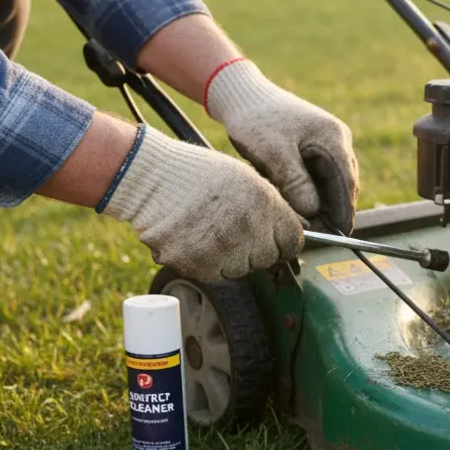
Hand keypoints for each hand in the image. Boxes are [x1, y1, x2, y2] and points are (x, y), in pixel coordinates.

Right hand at [101, 126, 303, 280]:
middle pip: (267, 259)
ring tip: (209, 230)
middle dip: (255, 248)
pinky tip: (194, 238)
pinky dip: (206, 262)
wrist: (149, 178)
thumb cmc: (198, 175)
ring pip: (240, 270)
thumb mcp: (246, 179)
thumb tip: (300, 230)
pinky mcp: (197, 266)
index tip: (269, 234)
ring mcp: (222, 250)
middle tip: (232, 227)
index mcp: (264, 205)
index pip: (293, 243)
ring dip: (230, 258)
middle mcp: (247, 230)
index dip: (282, 239)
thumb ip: (274, 207)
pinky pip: (214, 274)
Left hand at [206, 60, 358, 234]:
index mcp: (333, 138)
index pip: (346, 184)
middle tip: (315, 234)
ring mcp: (328, 143)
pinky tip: (296, 205)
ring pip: (331, 184)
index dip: (344, 213)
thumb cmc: (255, 119)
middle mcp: (337, 140)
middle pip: (343, 186)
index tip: (338, 236)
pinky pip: (319, 177)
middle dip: (331, 211)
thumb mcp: (273, 153)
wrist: (241, 95)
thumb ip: (295, 182)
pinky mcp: (315, 148)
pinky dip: (311, 193)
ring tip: (304, 223)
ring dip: (320, 204)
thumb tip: (314, 212)